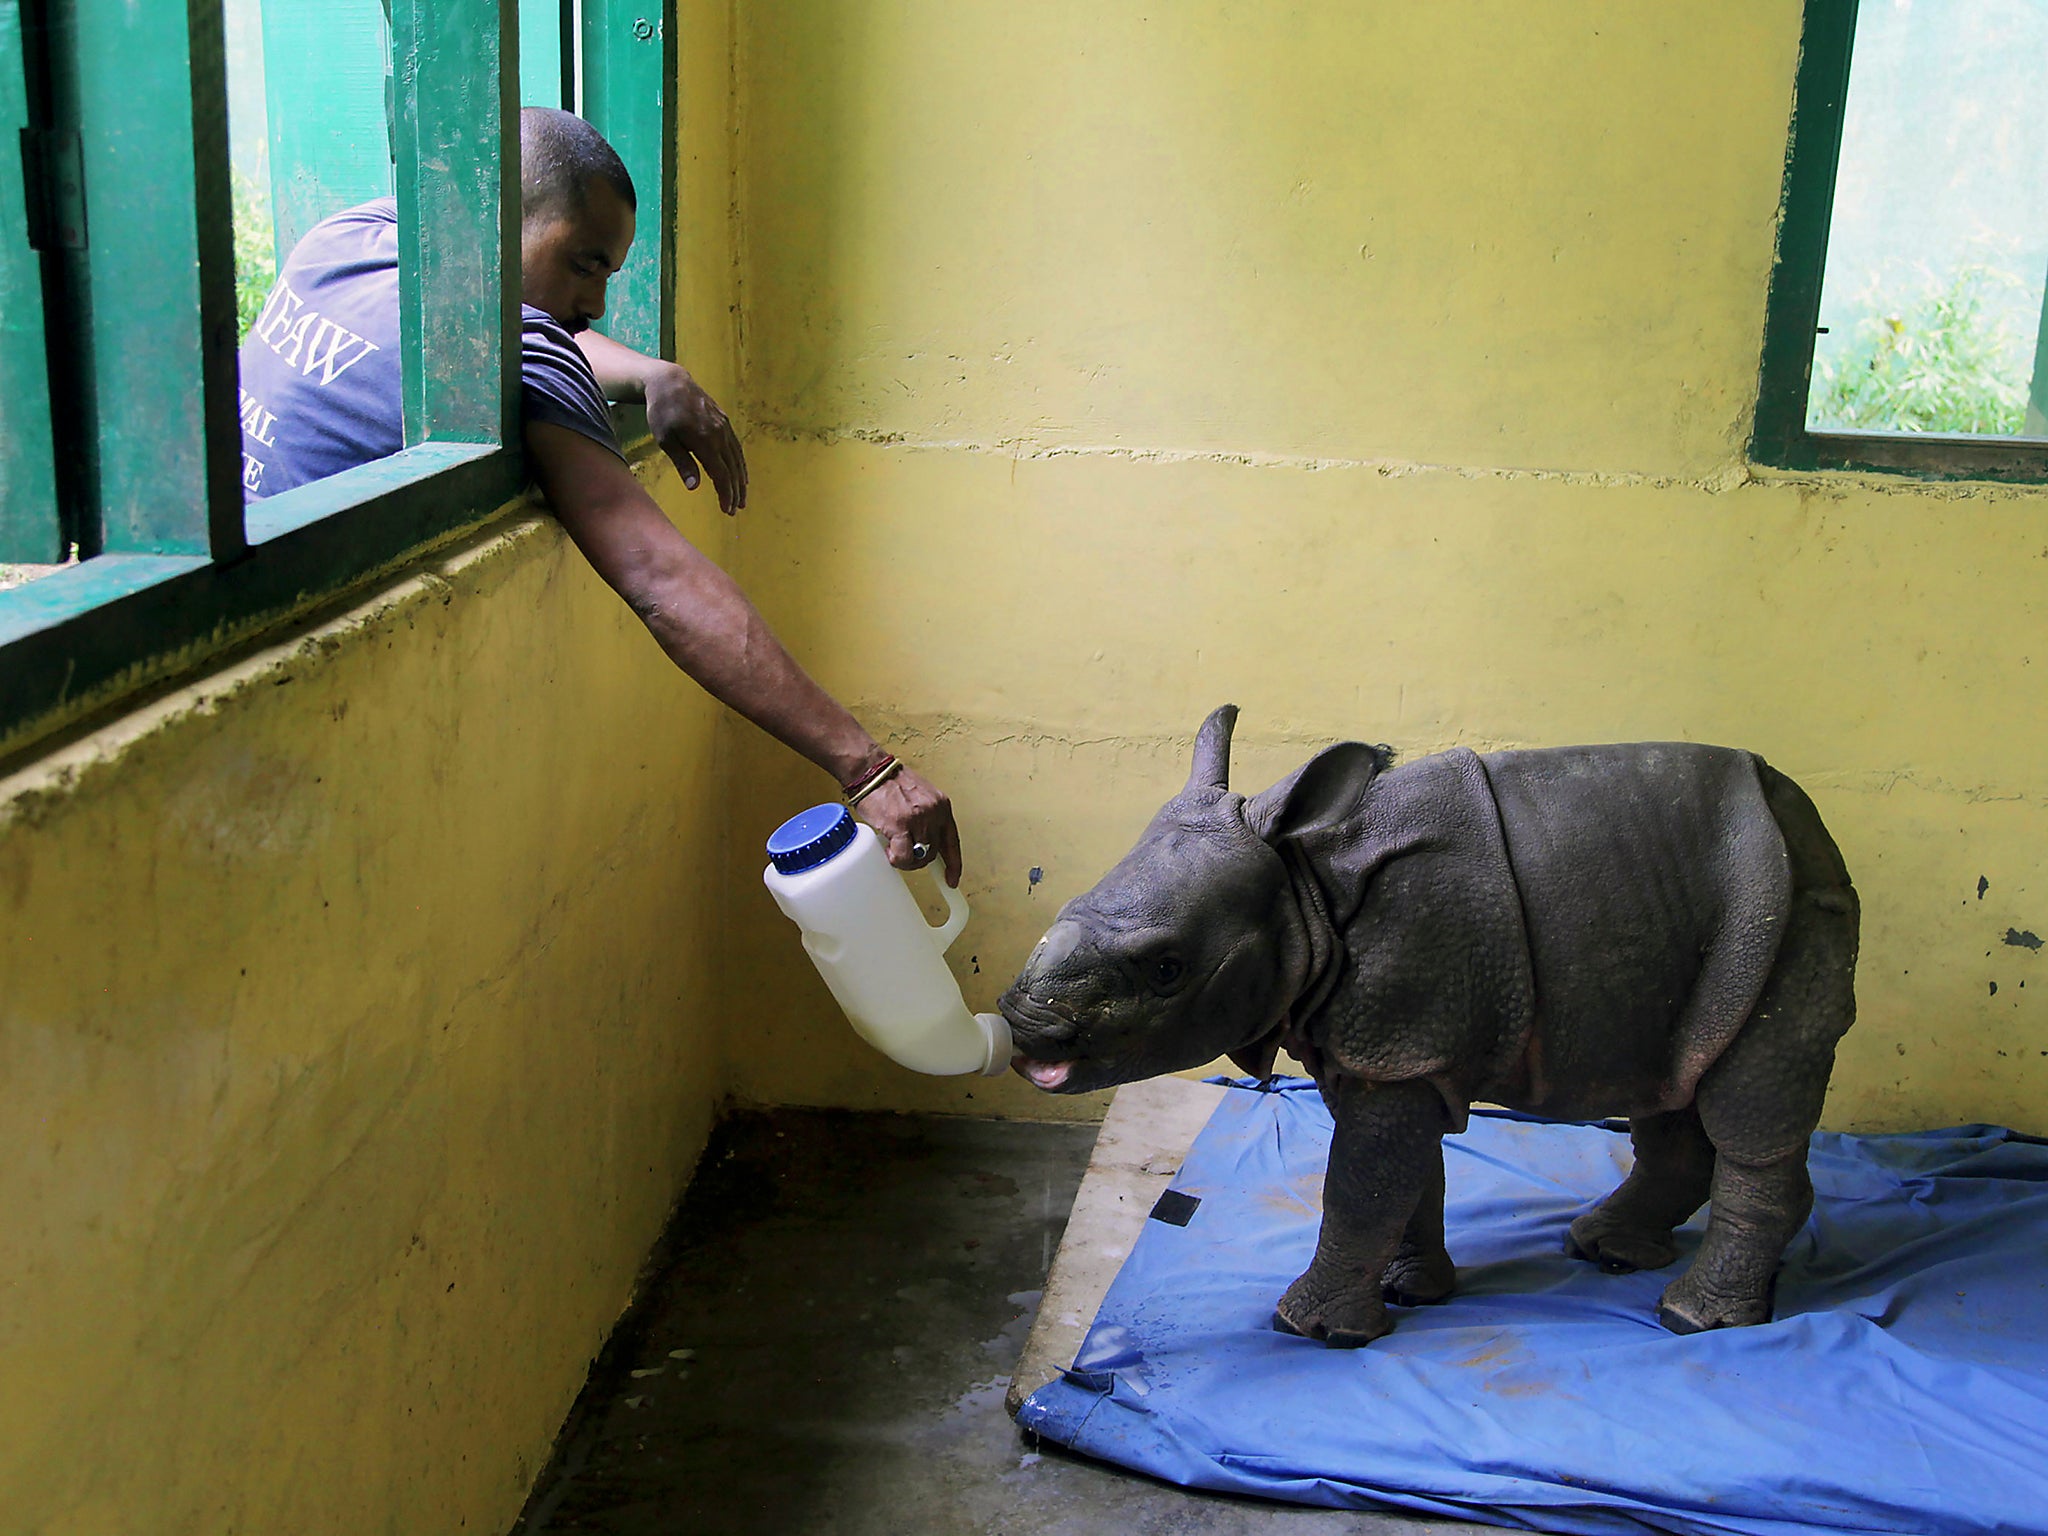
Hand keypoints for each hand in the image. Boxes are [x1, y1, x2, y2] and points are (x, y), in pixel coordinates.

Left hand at [645, 365, 747, 514]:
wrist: (670, 382)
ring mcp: (725, 427)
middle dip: (734, 492)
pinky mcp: (725, 421)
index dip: (725, 494)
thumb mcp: (665, 440)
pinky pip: (737, 447)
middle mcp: (720, 435)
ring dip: (741, 480)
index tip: (726, 509)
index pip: (721, 474)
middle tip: (734, 509)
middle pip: (732, 470)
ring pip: (737, 459)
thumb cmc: (662, 412)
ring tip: (741, 497)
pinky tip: (740, 473)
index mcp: (704, 441)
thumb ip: (682, 463)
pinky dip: (740, 463)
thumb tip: (694, 487)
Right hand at [857, 766, 962, 886]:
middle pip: (934, 852)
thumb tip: (925, 844)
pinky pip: (904, 857)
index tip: (952, 879)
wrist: (871, 771)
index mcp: (941, 806)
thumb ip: (927, 819)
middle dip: (918, 858)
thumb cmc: (889, 783)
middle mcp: (934, 813)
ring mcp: (919, 820)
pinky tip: (889, 850)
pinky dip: (896, 859)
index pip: (953, 842)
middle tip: (904, 852)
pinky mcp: (901, 825)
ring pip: (920, 857)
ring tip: (894, 847)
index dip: (954, 864)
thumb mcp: (920, 798)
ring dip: (906, 859)